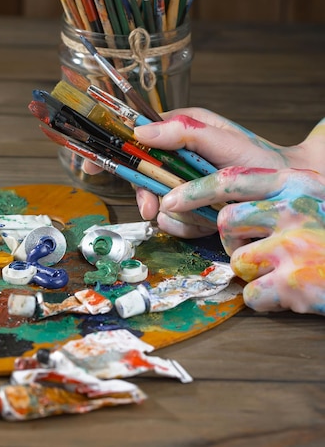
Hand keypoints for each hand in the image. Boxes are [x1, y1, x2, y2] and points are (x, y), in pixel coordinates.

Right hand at [133, 108, 303, 234]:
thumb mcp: (222, 140)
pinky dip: (187, 226)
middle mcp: (180, 156)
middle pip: (143, 175)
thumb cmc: (259, 160)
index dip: (127, 154)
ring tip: (203, 211)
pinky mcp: (192, 208)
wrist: (283, 195)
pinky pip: (175, 221)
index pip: (142, 138)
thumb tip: (141, 131)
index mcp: (183, 130)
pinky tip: (206, 222)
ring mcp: (184, 184)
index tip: (115, 171)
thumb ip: (183, 132)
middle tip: (152, 209)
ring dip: (177, 212)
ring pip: (158, 201)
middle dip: (149, 195)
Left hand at [160, 165, 324, 314]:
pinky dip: (266, 300)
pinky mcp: (294, 282)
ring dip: (254, 272)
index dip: (194, 190)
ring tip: (285, 269)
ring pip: (239, 262)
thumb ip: (277, 195)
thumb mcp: (314, 197)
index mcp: (296, 183)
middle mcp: (293, 209)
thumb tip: (223, 207)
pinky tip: (291, 293)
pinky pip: (253, 295)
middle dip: (233, 241)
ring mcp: (294, 246)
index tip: (169, 201)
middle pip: (227, 223)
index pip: (230, 179)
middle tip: (258, 249)